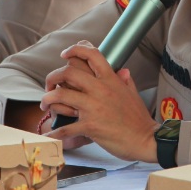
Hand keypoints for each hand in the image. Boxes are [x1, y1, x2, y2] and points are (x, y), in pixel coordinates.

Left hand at [39, 41, 158, 162]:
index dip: (75, 49)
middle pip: (69, 72)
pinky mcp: (90, 126)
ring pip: (61, 95)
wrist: (145, 139)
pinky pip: (65, 128)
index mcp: (111, 79)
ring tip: (45, 105)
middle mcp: (100, 90)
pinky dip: (54, 132)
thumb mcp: (133, 93)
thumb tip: (122, 70)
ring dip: (48, 100)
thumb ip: (125, 80)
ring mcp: (94, 108)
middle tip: (49, 85)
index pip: (92, 55)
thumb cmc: (139, 118)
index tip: (65, 54)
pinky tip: (49, 134)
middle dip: (53, 77)